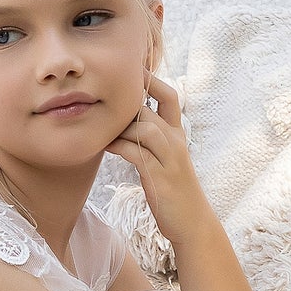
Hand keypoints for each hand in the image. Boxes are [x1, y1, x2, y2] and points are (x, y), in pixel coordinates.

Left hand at [105, 69, 209, 245]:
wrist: (192, 222)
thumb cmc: (172, 190)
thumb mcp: (165, 159)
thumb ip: (149, 140)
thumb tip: (121, 124)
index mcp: (177, 134)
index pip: (169, 96)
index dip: (152, 80)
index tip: (132, 67)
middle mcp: (176, 141)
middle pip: (150, 108)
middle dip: (124, 102)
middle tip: (98, 96)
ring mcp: (170, 158)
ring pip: (144, 127)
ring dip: (119, 126)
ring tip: (98, 125)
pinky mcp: (160, 177)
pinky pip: (136, 153)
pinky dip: (118, 146)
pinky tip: (105, 145)